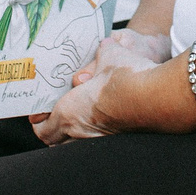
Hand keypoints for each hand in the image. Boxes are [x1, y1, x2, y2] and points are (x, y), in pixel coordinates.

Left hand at [30, 30, 170, 143]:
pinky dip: (92, 137)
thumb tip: (103, 48)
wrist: (157, 97)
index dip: (38, 121)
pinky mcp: (118, 142)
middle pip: (55, 142)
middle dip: (52, 131)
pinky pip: (96, 144)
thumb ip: (100, 54)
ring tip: (77, 120)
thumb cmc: (127, 77)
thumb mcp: (109, 55)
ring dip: (71, 136)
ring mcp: (100, 140)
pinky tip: (102, 123)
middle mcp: (80, 132)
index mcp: (69, 112)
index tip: (39, 113)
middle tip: (54, 117)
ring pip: (74, 146)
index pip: (42, 129)